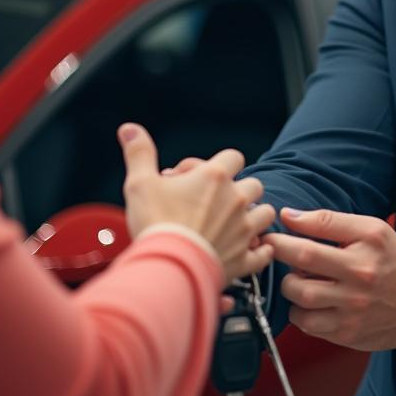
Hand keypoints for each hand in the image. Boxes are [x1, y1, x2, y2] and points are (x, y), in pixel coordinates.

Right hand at [117, 123, 275, 281]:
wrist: (166, 267)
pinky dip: (259, 251)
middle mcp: (236, 200)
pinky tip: (249, 251)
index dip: (218, 164)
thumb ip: (139, 153)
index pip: (233, 157)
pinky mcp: (244, 257)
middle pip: (254, 184)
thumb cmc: (154, 223)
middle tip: (215, 202)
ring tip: (234, 224)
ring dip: (254, 216)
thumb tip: (129, 128)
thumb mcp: (140, 183)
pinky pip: (263, 252)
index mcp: (215, 177)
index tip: (196, 178)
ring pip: (266, 213)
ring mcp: (243, 229)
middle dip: (239, 189)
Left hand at [263, 208, 395, 351]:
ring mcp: (352, 310)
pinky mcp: (346, 334)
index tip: (270, 231)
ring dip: (290, 287)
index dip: (284, 233)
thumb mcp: (373, 230)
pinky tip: (311, 302)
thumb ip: (330, 222)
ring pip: (300, 299)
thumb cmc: (394, 263)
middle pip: (302, 265)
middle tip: (274, 251)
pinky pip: (307, 324)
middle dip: (279, 255)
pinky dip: (301, 312)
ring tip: (299, 278)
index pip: (315, 235)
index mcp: (367, 247)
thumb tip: (289, 216)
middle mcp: (360, 279)